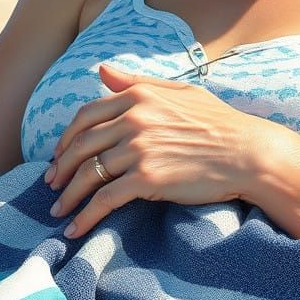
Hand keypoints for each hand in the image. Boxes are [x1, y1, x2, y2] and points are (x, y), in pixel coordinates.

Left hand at [45, 63, 261, 237]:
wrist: (247, 152)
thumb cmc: (219, 122)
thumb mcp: (181, 92)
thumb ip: (138, 83)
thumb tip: (102, 71)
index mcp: (141, 96)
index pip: (86, 115)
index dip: (66, 138)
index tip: (60, 154)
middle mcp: (135, 118)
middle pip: (80, 145)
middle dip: (61, 167)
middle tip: (52, 184)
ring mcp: (140, 148)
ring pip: (88, 174)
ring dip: (68, 195)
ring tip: (60, 210)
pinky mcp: (147, 178)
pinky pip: (104, 199)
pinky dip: (85, 217)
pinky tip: (75, 228)